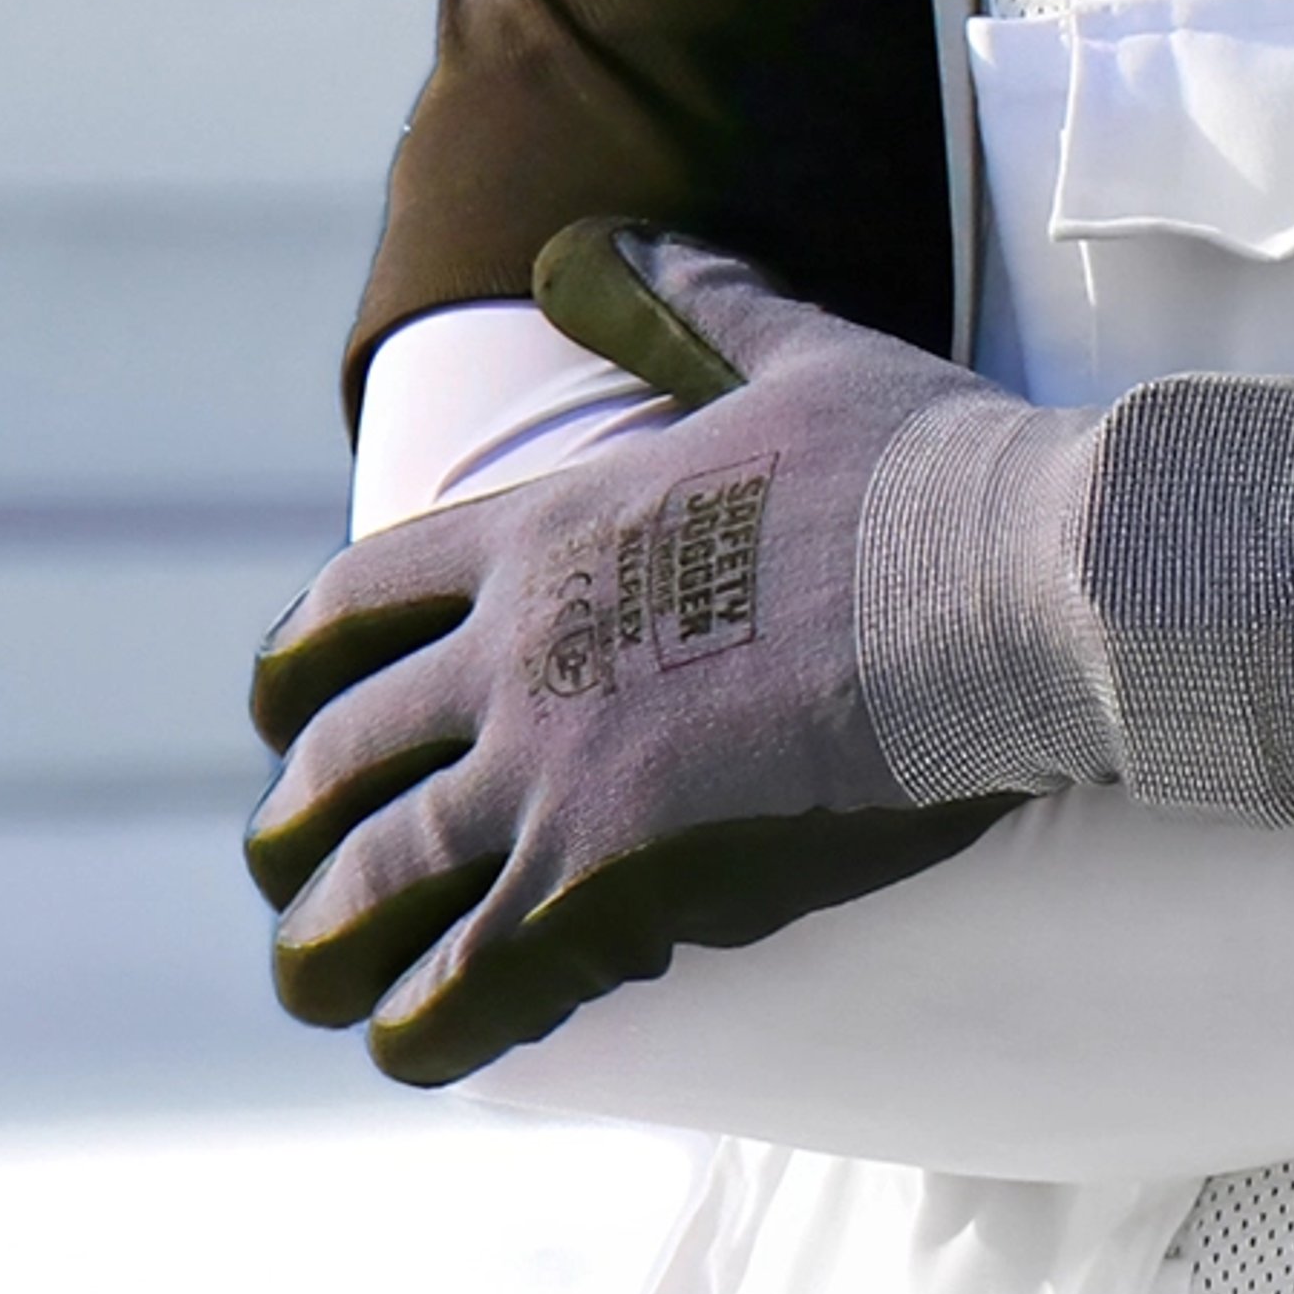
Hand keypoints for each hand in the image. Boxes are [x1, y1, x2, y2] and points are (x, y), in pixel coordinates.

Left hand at [244, 222, 1293, 1086]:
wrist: (1016, 579)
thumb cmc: (927, 472)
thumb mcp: (789, 358)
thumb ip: (681, 307)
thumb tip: (586, 241)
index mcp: (545, 533)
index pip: (354, 604)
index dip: (296, 670)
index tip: (277, 711)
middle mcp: (515, 654)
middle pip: (333, 758)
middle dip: (293, 824)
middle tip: (289, 869)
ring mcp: (552, 774)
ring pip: (366, 888)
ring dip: (322, 947)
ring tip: (315, 986)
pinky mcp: (609, 884)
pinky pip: (462, 988)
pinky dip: (422, 1029)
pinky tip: (419, 1051)